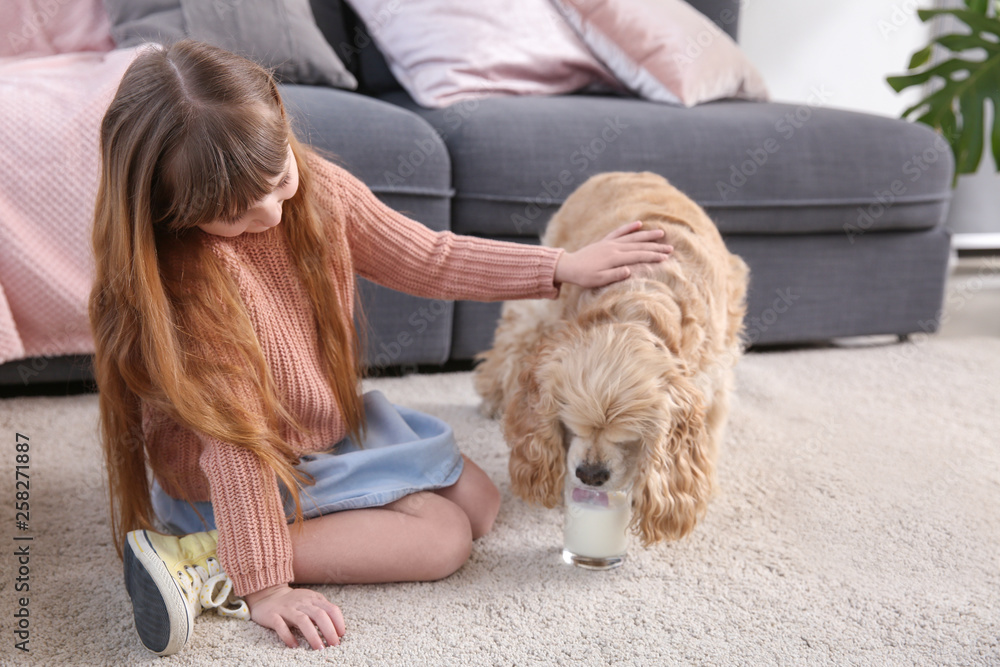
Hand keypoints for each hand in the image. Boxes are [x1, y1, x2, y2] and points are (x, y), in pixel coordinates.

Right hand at [245, 583, 344, 648]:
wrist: (267, 595)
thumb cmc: (293, 603)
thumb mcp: (310, 601)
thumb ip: (322, 610)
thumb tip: (337, 629)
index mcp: (313, 599)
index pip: (331, 609)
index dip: (338, 622)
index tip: (341, 635)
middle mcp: (301, 602)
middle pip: (319, 615)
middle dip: (329, 631)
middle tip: (334, 645)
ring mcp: (286, 608)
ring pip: (302, 620)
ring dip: (313, 635)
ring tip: (320, 648)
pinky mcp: (272, 615)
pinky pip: (280, 626)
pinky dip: (288, 636)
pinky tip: (294, 646)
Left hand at [553, 220, 671, 288]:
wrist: (569, 266)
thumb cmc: (584, 276)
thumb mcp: (598, 280)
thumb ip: (614, 275)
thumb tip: (629, 271)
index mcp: (614, 258)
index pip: (638, 256)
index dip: (653, 256)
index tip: (665, 257)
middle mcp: (614, 248)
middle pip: (639, 246)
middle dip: (656, 247)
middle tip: (670, 248)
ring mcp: (610, 243)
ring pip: (632, 237)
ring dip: (647, 235)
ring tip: (661, 233)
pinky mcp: (605, 241)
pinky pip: (619, 232)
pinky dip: (629, 227)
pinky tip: (639, 224)